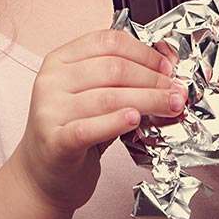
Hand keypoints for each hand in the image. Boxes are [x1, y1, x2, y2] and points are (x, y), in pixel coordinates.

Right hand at [14, 29, 185, 213]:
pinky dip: (117, 122)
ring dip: (148, 100)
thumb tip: (166, 71)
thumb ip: (118, 79)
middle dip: (153, 79)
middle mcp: (51, 80)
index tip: (167, 68)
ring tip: (171, 107)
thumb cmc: (71, 131)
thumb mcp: (90, 95)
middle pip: (113, 68)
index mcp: (60, 59)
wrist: (42, 176)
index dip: (144, 52)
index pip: (107, 42)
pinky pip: (90, 127)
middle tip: (176, 91)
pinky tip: (135, 120)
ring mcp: (49, 110)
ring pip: (108, 97)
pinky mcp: (54, 141)